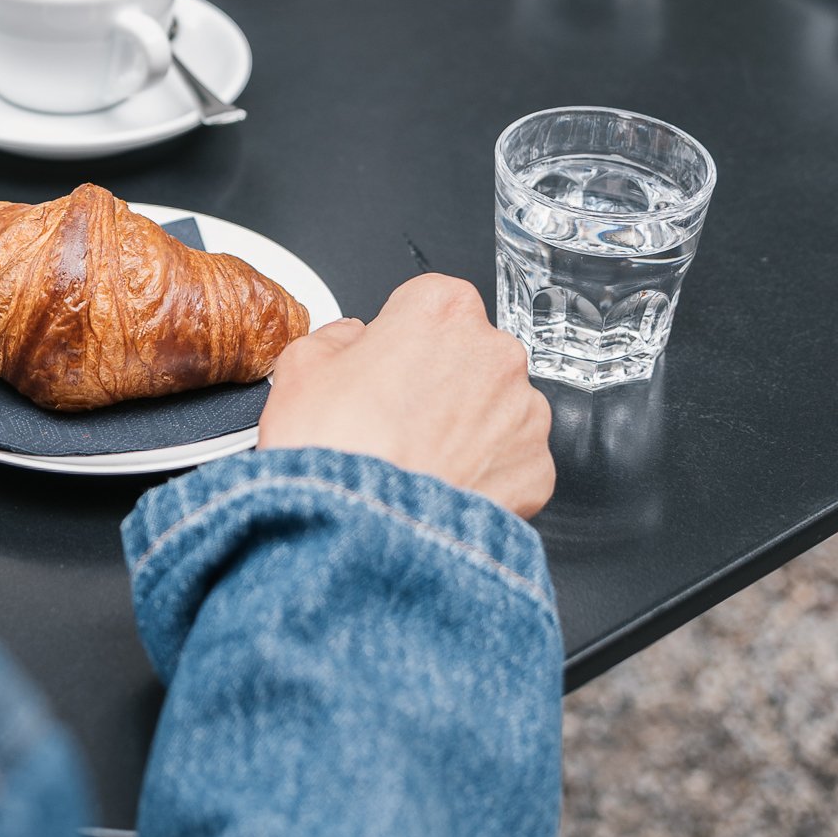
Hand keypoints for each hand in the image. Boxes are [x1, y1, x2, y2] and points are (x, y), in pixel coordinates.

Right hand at [257, 274, 553, 518]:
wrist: (358, 533)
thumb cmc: (332, 450)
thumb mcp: (300, 367)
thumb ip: (336, 337)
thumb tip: (350, 341)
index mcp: (442, 310)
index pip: (430, 303)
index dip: (401, 338)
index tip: (386, 365)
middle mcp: (495, 352)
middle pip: (470, 356)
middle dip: (440, 382)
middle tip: (395, 421)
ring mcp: (524, 413)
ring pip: (498, 410)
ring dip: (468, 430)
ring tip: (417, 463)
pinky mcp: (537, 469)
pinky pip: (514, 464)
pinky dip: (488, 477)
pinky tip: (444, 489)